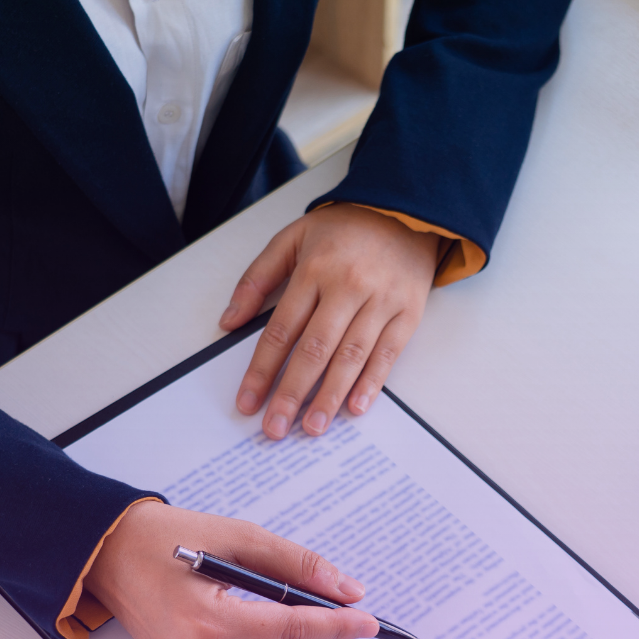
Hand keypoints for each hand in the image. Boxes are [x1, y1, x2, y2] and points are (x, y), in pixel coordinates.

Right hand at [84, 502, 378, 638]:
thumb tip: (346, 589)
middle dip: (325, 636)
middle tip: (352, 614)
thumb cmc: (166, 537)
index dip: (336, 625)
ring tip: (324, 621)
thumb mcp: (237, 537)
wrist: (107, 553)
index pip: (291, 630)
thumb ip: (295, 564)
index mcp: (206, 621)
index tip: (369, 621)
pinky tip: (288, 635)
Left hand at [220, 204, 440, 437]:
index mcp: (314, 270)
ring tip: (313, 427)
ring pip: (351, 357)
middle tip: (276, 428)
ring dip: (330, 395)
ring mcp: (381, 301)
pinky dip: (371, 383)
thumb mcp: (292, 238)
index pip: (281, 329)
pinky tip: (355, 407)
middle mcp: (347, 287)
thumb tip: (230, 321)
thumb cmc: (346, 228)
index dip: (262, 369)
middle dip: (291, 393)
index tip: (248, 401)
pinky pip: (387, 354)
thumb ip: (257, 278)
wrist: (406, 210)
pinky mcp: (408, 313)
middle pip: (314, 349)